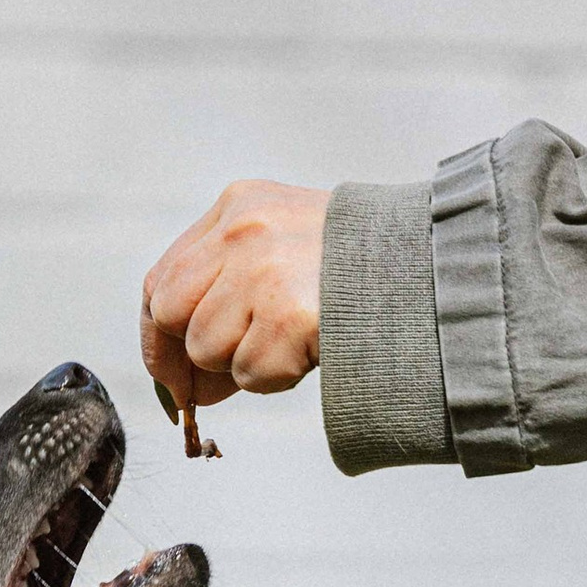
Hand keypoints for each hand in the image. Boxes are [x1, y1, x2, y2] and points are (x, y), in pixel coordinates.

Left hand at [140, 184, 331, 448]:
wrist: (429, 263)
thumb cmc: (353, 267)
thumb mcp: (280, 246)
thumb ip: (225, 287)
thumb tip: (180, 377)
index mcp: (239, 205)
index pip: (162, 279)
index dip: (157, 336)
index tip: (170, 372)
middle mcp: (244, 230)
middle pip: (170, 314)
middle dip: (187, 356)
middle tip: (217, 381)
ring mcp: (265, 270)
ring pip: (206, 348)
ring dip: (241, 364)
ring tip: (290, 339)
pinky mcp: (289, 315)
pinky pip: (250, 373)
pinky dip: (275, 376)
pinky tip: (309, 347)